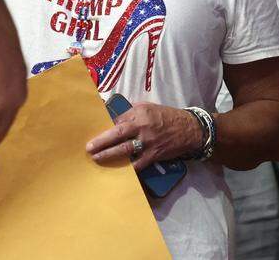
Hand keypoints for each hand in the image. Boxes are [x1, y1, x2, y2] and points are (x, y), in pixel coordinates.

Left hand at [86, 102, 202, 170]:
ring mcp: (147, 142)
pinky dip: (127, 167)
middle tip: (89, 148)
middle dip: (101, 141)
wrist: (189, 129)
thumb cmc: (168, 116)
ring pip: (124, 149)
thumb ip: (133, 111)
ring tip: (97, 158)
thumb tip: (116, 116)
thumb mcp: (150, 107)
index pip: (118, 119)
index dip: (105, 126)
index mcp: (140, 112)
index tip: (94, 131)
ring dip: (108, 154)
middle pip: (117, 133)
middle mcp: (142, 126)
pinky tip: (116, 171)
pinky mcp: (153, 155)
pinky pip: (137, 163)